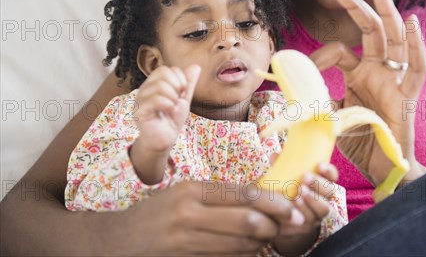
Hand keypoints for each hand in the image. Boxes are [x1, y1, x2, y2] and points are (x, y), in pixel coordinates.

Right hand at [124, 181, 297, 255]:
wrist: (116, 242)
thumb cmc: (157, 213)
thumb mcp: (183, 193)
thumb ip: (218, 196)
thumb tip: (263, 198)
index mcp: (191, 190)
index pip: (243, 194)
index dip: (274, 202)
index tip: (293, 208)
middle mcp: (188, 214)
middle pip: (247, 221)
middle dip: (274, 225)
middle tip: (286, 225)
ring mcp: (184, 241)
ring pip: (240, 244)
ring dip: (261, 243)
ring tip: (268, 237)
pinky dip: (243, 255)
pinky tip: (248, 249)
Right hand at [130, 65, 200, 183]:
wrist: (165, 139)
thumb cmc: (171, 119)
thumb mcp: (184, 98)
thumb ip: (188, 83)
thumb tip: (196, 66)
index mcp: (153, 84)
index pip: (166, 69)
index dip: (179, 78)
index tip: (182, 92)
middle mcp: (144, 89)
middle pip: (162, 73)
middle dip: (177, 86)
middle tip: (177, 100)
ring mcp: (140, 100)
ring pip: (159, 86)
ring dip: (173, 97)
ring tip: (172, 107)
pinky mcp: (140, 112)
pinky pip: (156, 100)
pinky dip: (168, 104)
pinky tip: (170, 111)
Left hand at [273, 163, 338, 255]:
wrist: (280, 219)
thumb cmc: (285, 191)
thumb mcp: (284, 177)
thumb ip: (282, 166)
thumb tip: (275, 155)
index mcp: (321, 183)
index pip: (332, 175)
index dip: (328, 170)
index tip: (319, 165)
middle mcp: (323, 199)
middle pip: (330, 191)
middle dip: (318, 184)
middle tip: (304, 177)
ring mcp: (317, 214)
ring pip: (323, 208)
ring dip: (312, 200)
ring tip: (298, 193)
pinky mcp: (308, 227)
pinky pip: (309, 222)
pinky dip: (302, 213)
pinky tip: (292, 207)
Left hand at [311, 0, 425, 184]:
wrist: (382, 168)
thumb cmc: (361, 142)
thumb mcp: (330, 117)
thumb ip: (316, 102)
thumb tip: (292, 93)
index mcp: (359, 74)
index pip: (340, 51)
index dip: (319, 55)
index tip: (301, 68)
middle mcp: (378, 71)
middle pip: (370, 30)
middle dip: (354, 6)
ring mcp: (394, 80)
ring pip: (394, 39)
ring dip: (386, 12)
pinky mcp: (408, 96)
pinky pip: (416, 68)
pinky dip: (415, 45)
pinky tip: (410, 22)